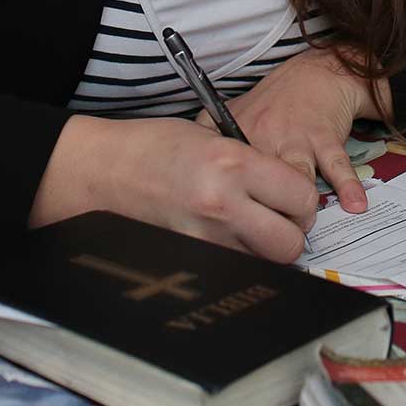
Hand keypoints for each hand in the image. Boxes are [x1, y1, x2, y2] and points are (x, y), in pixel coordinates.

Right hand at [29, 114, 318, 262]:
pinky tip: (225, 238)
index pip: (301, 197)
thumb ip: (255, 164)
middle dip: (292, 232)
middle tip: (280, 218)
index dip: (303, 199)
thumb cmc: (154, 147)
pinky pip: (234, 267)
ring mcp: (204, 240)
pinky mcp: (189, 259)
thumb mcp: (212, 137)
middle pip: (290, 244)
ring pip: (264, 263)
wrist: (102, 171)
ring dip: (265, 250)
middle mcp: (222, 206)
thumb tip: (289, 190)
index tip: (292, 196)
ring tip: (248, 227)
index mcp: (232, 165)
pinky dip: (239, 258)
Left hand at [195, 47, 377, 212]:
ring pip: (296, 178)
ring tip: (303, 228)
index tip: (231, 228)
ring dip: (301, 207)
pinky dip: (346, 186)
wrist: (317, 74)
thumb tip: (187, 176)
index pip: (224, 174)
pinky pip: (336, 165)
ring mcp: (295, 135)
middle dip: (268, 215)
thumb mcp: (232, 114)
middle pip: (259, 183)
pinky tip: (353, 205)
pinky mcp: (324, 136)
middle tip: (272, 239)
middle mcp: (262, 135)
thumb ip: (209, 140)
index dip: (228, 204)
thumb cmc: (274, 103)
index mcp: (236, 134)